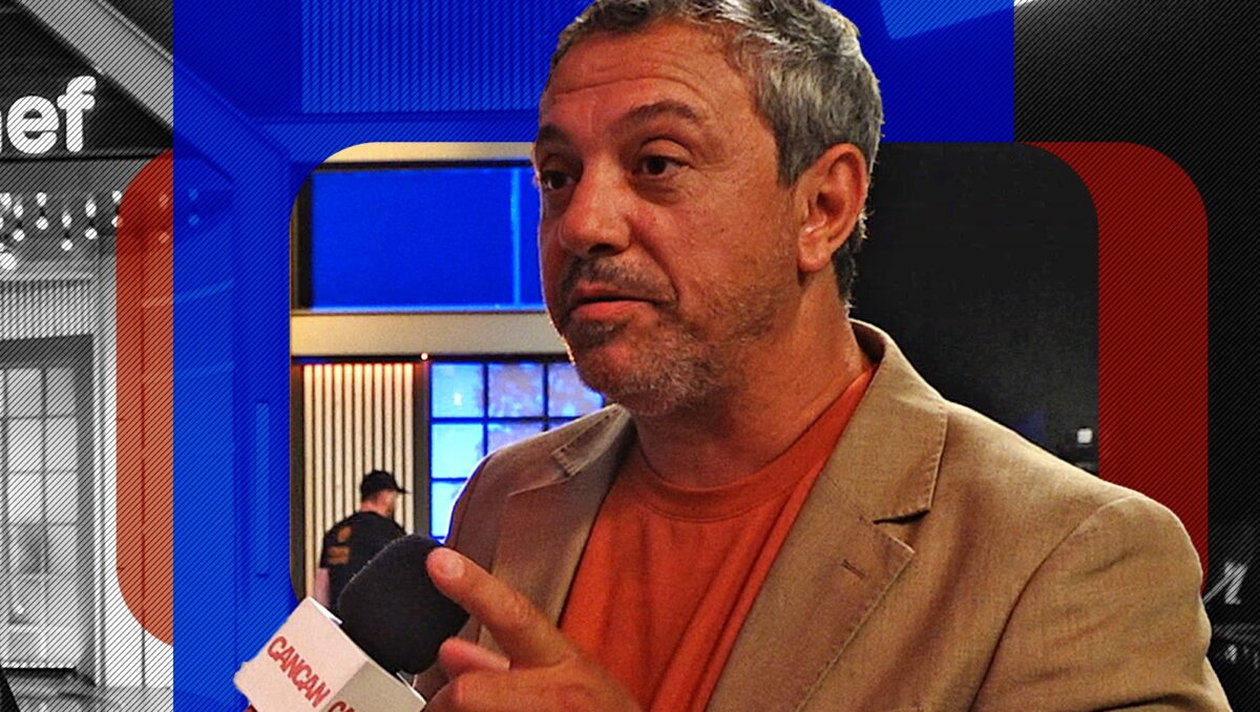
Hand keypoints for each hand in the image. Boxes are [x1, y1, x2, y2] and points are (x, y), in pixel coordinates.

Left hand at [423, 548, 641, 711]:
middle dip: (440, 705)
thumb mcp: (564, 683)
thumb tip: (449, 650)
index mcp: (561, 661)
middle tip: (438, 711)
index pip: (514, 615)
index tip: (437, 561)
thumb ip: (502, 667)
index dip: (474, 588)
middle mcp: (558, 694)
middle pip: (468, 692)